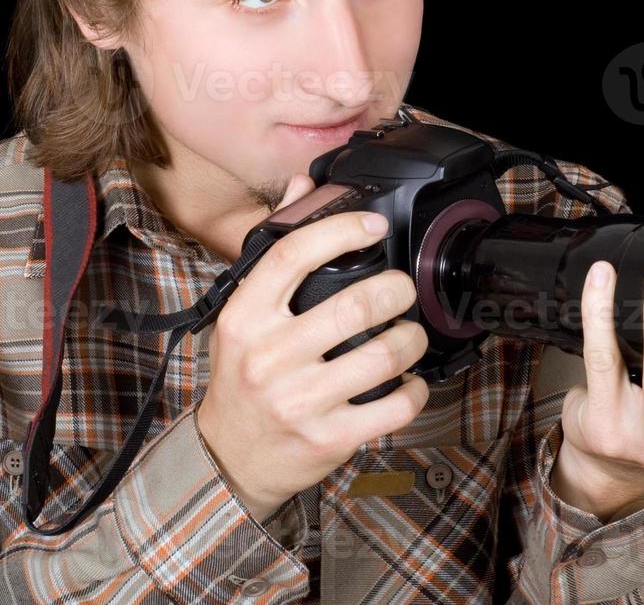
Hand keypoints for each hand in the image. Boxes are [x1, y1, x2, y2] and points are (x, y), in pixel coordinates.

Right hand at [194, 173, 430, 520]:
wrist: (229, 456)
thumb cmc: (242, 378)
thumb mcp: (243, 315)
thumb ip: (275, 254)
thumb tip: (304, 186)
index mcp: (246, 317)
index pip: (293, 254)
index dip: (342, 230)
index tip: (373, 225)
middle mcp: (270, 356)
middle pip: (356, 304)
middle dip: (396, 290)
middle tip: (402, 290)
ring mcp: (300, 400)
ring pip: (383, 355)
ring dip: (412, 339)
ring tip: (410, 334)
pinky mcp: (329, 436)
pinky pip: (394, 407)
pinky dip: (413, 390)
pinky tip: (407, 381)